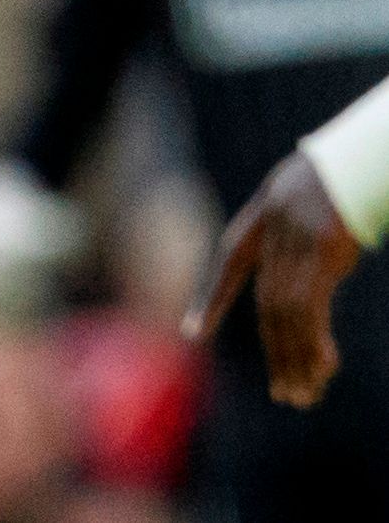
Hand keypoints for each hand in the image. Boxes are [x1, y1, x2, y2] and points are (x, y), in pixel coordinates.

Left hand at [187, 152, 363, 407]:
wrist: (362, 158)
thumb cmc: (339, 180)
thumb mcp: (304, 200)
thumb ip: (292, 242)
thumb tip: (297, 295)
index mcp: (263, 216)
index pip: (227, 262)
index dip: (210, 298)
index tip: (191, 333)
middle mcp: (274, 232)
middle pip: (266, 303)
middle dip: (274, 351)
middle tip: (283, 395)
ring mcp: (297, 242)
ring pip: (286, 312)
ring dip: (294, 358)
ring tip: (301, 395)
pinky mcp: (325, 252)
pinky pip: (311, 306)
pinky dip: (314, 341)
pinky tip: (323, 368)